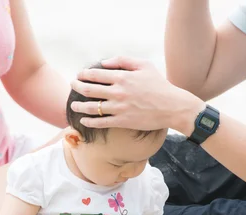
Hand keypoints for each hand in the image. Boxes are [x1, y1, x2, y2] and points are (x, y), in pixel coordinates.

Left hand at [69, 56, 205, 133]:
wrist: (172, 107)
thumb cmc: (159, 85)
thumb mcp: (144, 65)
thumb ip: (123, 61)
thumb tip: (104, 63)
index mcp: (122, 77)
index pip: (95, 74)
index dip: (84, 74)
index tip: (79, 75)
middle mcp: (118, 92)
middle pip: (90, 90)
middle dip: (77, 87)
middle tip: (73, 86)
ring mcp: (119, 108)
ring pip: (92, 108)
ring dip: (79, 106)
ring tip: (73, 105)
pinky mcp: (122, 122)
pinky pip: (101, 123)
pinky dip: (89, 121)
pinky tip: (83, 120)